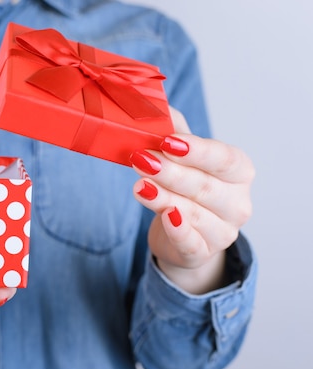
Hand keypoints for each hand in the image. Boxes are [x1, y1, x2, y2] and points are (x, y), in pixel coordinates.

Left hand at [130, 108, 254, 293]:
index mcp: (238, 172)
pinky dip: (178, 231)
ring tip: (139, 185)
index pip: (223, 159)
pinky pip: (190, 243)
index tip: (167, 141)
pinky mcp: (201, 253)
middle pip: (204, 186)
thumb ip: (172, 130)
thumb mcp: (181, 157)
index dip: (196, 150)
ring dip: (164, 197)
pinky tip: (166, 217)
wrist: (181, 234)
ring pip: (193, 213)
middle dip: (171, 172)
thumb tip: (153, 105)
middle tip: (142, 159)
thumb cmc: (184, 187)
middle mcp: (238, 203)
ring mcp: (223, 231)